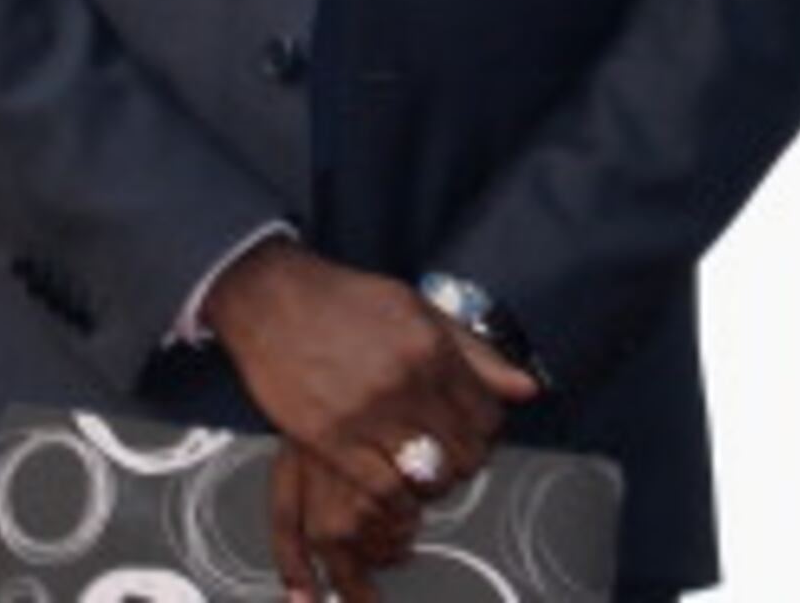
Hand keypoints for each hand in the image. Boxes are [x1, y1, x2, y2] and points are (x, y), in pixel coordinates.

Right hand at [203, 242, 534, 598]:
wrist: (274, 299)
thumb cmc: (344, 301)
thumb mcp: (422, 310)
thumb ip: (476, 354)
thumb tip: (525, 387)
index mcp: (432, 349)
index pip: (488, 414)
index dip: (490, 434)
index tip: (480, 437)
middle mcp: (405, 382)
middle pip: (463, 451)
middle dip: (467, 464)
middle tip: (455, 461)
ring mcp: (366, 413)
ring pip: (426, 476)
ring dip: (433, 486)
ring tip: (426, 477)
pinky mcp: (327, 439)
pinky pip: (379, 488)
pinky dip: (396, 500)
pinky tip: (396, 491)